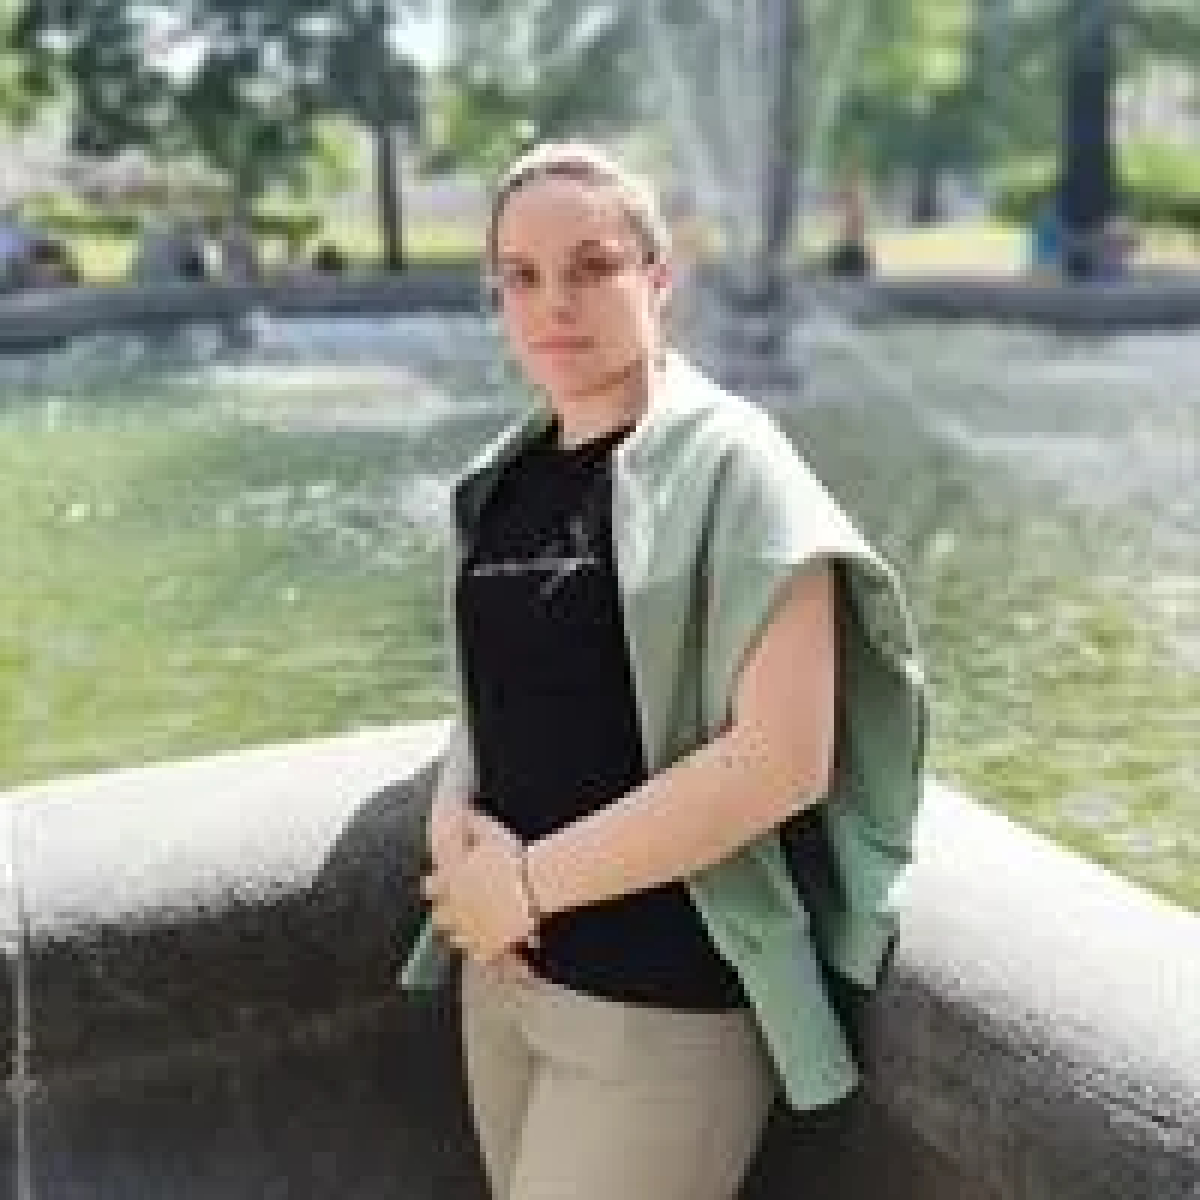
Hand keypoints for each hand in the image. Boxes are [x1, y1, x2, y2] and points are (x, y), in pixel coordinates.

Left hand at [422, 809, 539, 964]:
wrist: (535, 882)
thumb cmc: (512, 855)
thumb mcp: (490, 831)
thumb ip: (471, 822)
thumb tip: (460, 811)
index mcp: (451, 882)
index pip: (430, 887)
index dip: (437, 886)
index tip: (444, 885)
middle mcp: (454, 908)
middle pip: (439, 916)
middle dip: (447, 912)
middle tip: (460, 908)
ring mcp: (470, 930)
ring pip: (456, 938)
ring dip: (463, 932)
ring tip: (476, 927)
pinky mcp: (488, 947)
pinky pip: (479, 956)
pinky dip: (484, 953)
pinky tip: (492, 947)